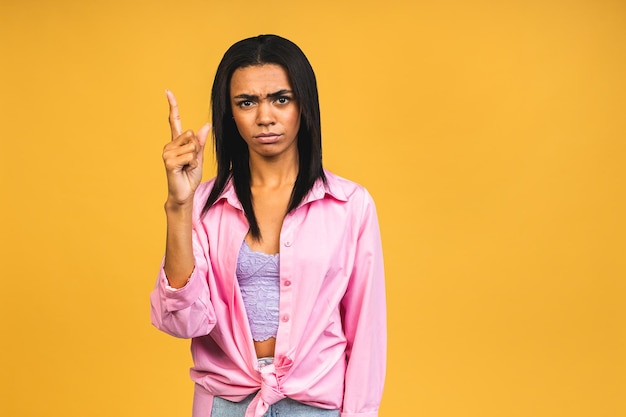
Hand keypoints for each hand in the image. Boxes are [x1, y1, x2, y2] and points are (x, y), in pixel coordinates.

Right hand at [162, 90, 210, 205]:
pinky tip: (184, 170)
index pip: (175, 121)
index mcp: (177, 142)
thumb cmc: (190, 176)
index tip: (167, 91)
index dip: (173, 106)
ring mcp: (167, 152)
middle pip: (192, 135)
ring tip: (186, 167)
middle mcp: (169, 145)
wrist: (184, 193)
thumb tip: (206, 125)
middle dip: (197, 149)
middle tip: (190, 162)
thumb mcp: (198, 157)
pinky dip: (191, 164)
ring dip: (194, 159)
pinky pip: (189, 156)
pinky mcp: (168, 161)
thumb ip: (200, 142)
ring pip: (192, 146)